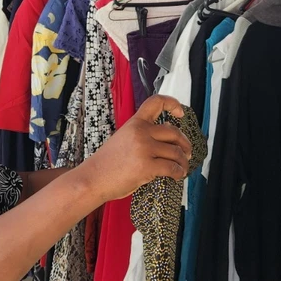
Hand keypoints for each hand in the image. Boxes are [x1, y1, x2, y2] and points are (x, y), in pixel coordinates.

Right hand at [78, 95, 192, 201]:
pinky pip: (172, 168)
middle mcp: (141, 132)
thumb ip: (142, 134)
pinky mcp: (147, 165)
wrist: (93, 178)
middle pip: (174, 132)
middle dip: (185, 144)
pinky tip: (177, 175)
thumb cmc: (107, 163)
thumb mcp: (123, 139)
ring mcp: (144, 148)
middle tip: (187, 152)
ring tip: (183, 167)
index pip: (156, 102)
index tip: (180, 112)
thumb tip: (166, 138)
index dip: (172, 103)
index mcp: (134, 123)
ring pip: (176, 152)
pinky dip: (179, 172)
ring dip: (183, 161)